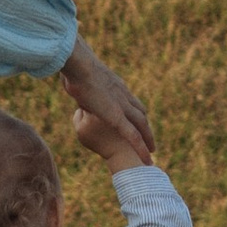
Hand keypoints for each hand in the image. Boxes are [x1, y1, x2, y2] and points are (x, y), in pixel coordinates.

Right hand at [59, 35, 155, 159]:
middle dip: (145, 126)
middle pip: (139, 112)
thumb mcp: (78, 84)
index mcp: (115, 86)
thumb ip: (83, 94)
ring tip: (151, 152)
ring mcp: (122, 106)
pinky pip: (133, 135)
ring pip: (141, 124)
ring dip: (147, 137)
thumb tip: (80, 101)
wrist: (80, 67)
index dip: (134, 110)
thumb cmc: (74, 72)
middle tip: (149, 139)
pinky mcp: (116, 117)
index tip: (136, 119)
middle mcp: (123, 96)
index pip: (130, 100)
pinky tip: (147, 158)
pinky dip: (141, 147)